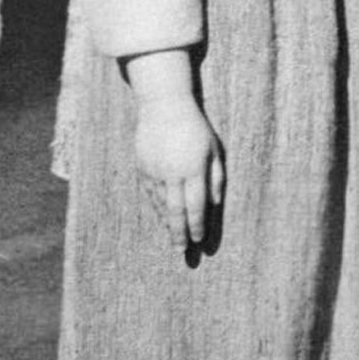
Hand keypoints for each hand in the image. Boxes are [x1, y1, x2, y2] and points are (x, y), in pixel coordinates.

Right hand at [124, 53, 223, 249]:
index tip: (199, 241)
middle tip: (181, 252)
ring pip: (161, 205)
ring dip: (167, 224)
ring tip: (174, 239)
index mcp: (193, 168)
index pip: (196, 205)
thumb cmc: (195, 128)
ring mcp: (155, 172)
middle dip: (179, 234)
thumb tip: (215, 204)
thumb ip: (216, 177)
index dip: (197, 225)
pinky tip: (162, 218)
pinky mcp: (142, 169)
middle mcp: (173, 173)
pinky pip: (150, 195)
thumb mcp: (214, 149)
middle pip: (176, 211)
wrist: (163, 107)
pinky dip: (157, 209)